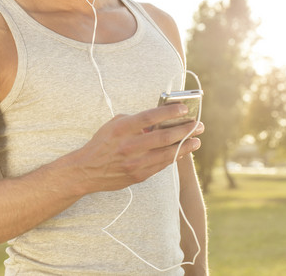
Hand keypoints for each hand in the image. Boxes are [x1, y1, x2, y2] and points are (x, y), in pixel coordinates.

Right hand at [72, 104, 203, 193]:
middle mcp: (130, 146)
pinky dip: (174, 157)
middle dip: (186, 130)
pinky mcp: (139, 175)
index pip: (151, 117)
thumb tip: (159, 120)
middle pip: (165, 136)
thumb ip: (136, 121)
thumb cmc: (102, 143)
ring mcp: (135, 162)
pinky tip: (183, 151)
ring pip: (168, 153)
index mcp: (123, 129)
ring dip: (186, 146)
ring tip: (197, 140)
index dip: (170, 112)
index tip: (184, 109)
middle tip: (198, 125)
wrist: (87, 170)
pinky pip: (162, 165)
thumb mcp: (115, 124)